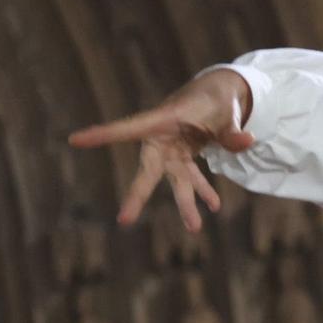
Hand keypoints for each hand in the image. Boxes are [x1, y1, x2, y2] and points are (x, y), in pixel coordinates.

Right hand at [68, 68, 254, 229]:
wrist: (219, 94)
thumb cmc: (216, 97)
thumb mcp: (227, 110)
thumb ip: (232, 130)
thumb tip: (247, 142)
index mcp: (163, 119)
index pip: (127, 128)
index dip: (103, 134)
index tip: (75, 139)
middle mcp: (162, 139)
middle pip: (147, 170)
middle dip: (137, 195)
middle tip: (124, 221)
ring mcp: (172, 151)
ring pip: (174, 181)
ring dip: (186, 203)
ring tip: (195, 228)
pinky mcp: (184, 158)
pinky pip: (191, 178)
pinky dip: (203, 191)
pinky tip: (214, 205)